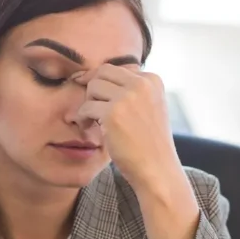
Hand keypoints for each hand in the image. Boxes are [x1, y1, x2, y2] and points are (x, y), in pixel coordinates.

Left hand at [74, 64, 180, 191]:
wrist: (157, 169)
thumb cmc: (149, 143)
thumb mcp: (149, 107)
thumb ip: (132, 90)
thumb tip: (98, 76)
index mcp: (152, 80)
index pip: (119, 69)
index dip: (105, 84)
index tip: (100, 100)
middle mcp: (142, 84)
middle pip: (103, 72)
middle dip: (93, 89)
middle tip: (93, 108)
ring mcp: (127, 97)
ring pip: (93, 86)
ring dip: (88, 103)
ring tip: (92, 120)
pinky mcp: (113, 113)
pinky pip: (86, 106)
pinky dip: (82, 118)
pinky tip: (88, 128)